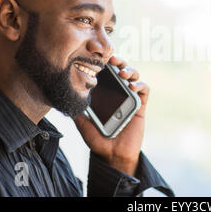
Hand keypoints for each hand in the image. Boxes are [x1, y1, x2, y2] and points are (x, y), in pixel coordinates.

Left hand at [74, 55, 147, 175]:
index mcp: (105, 92)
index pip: (106, 72)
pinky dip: (140, 84)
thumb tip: (66, 94)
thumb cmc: (97, 138)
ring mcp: (130, 97)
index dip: (105, 62)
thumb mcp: (82, 122)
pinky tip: (132, 86)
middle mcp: (118, 92)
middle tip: (113, 58)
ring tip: (122, 73)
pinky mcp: (140, 105)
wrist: (111, 155)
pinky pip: (144, 90)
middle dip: (119, 61)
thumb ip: (76, 108)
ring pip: (134, 76)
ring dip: (130, 70)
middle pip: (121, 69)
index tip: (99, 56)